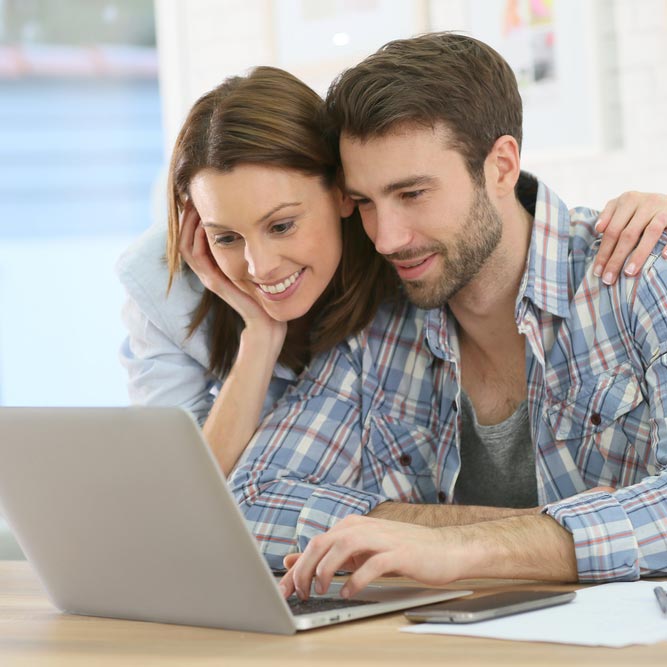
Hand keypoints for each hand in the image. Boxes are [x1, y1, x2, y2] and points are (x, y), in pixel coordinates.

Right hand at [178, 201, 286, 343]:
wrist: (267, 324)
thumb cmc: (265, 297)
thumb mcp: (255, 267)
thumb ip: (249, 250)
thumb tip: (253, 224)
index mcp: (214, 267)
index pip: (193, 237)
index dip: (192, 217)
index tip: (199, 195)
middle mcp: (208, 272)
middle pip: (185, 239)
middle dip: (187, 216)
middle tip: (190, 192)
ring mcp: (210, 278)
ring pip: (187, 247)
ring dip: (188, 225)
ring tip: (193, 203)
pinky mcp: (216, 284)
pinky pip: (199, 259)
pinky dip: (198, 241)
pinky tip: (204, 225)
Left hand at [279, 515, 464, 600]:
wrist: (444, 550)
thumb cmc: (402, 552)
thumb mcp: (360, 553)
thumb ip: (329, 556)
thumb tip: (292, 563)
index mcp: (352, 526)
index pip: (316, 543)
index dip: (297, 567)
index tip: (285, 589)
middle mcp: (364, 527)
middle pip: (323, 543)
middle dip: (305, 569)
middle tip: (299, 593)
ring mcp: (382, 538)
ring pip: (343, 547)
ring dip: (327, 570)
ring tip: (320, 590)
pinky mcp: (399, 552)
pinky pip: (372, 564)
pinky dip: (356, 579)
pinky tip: (348, 593)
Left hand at [594, 192, 666, 284]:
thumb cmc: (642, 208)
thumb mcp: (624, 206)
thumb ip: (609, 214)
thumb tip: (598, 229)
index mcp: (628, 200)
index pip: (611, 231)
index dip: (603, 253)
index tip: (597, 272)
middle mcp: (646, 202)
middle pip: (627, 234)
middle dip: (616, 259)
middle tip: (609, 279)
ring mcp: (663, 208)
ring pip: (650, 233)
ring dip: (639, 254)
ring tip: (629, 273)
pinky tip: (663, 258)